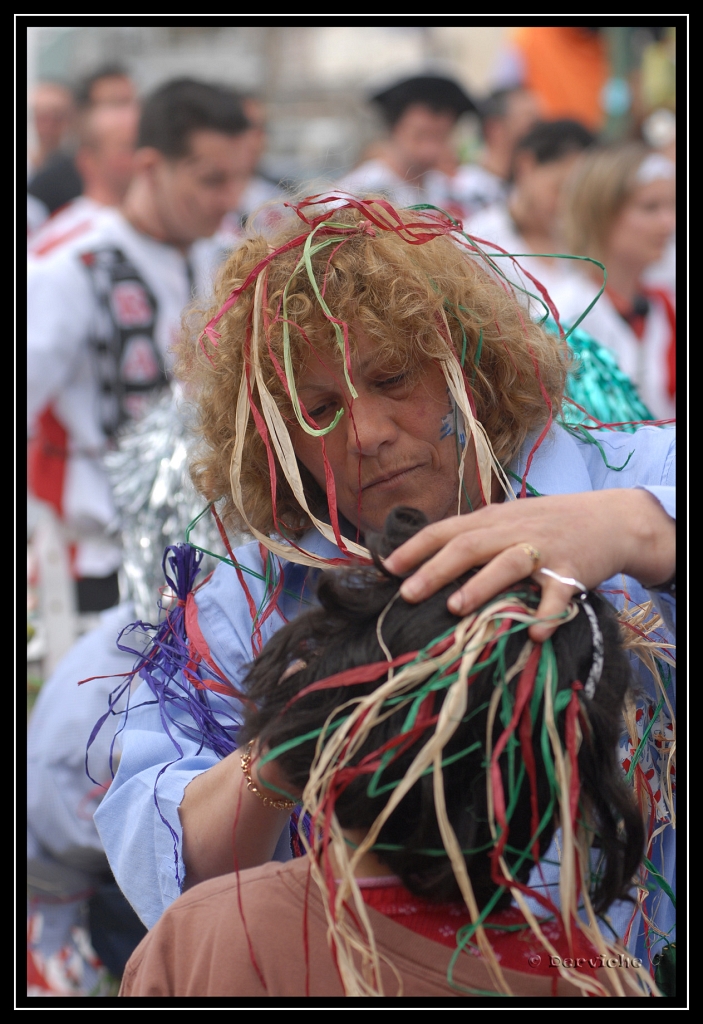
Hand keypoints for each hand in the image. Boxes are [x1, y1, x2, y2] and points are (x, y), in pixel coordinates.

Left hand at [383, 489, 674, 641]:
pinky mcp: (572, 570)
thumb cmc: (546, 524)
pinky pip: (557, 594)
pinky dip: (546, 613)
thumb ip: (472, 536)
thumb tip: (424, 560)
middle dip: (436, 569)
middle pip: (469, 546)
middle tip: (408, 594)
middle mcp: (512, 531)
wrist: (609, 518)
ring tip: (455, 608)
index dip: (415, 547)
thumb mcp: (507, 520)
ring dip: (481, 586)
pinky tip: (534, 633)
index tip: (387, 567)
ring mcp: (542, 550)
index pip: (446, 529)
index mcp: (491, 520)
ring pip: (507, 563)